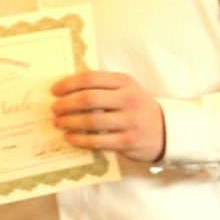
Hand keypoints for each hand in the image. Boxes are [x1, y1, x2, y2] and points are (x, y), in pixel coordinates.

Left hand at [51, 69, 165, 164]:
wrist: (166, 131)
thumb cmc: (137, 108)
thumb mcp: (126, 90)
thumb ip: (103, 87)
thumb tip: (67, 89)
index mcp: (125, 82)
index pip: (91, 78)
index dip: (69, 84)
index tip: (54, 90)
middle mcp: (128, 99)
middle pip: (89, 99)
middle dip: (66, 104)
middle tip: (54, 109)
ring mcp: (129, 121)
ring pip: (92, 121)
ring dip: (70, 122)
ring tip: (58, 123)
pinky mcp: (127, 141)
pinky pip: (98, 141)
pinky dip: (80, 140)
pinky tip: (70, 138)